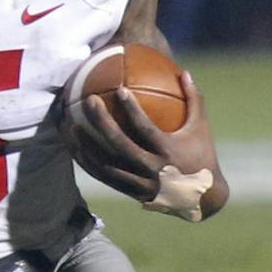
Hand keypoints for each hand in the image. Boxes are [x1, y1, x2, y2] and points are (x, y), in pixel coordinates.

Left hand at [71, 72, 227, 219]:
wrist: (202, 199)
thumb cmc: (202, 155)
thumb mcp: (201, 128)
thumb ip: (194, 100)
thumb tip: (185, 71)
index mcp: (169, 151)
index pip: (146, 128)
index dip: (133, 109)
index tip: (120, 89)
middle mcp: (153, 168)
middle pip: (120, 145)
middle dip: (102, 122)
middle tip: (89, 101)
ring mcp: (140, 183)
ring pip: (107, 165)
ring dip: (86, 146)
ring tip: (70, 126)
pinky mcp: (132, 192)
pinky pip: (105, 177)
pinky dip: (89, 164)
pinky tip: (75, 149)